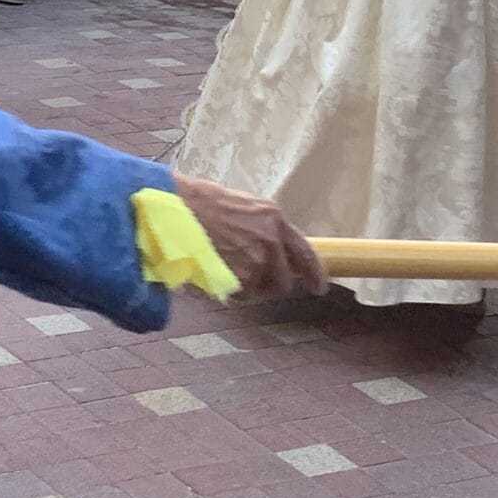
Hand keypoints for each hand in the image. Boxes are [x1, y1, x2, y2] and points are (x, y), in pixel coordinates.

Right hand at [171, 174, 328, 300]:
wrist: (178, 210)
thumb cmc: (202, 204)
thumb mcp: (243, 208)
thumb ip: (262, 228)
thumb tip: (270, 248)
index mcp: (274, 218)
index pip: (305, 251)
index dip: (314, 273)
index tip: (319, 286)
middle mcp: (271, 239)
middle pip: (283, 280)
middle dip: (270, 286)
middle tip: (252, 284)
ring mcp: (256, 259)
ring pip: (258, 289)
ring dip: (245, 287)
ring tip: (222, 268)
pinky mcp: (239, 275)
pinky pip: (238, 293)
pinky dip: (228, 290)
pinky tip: (213, 271)